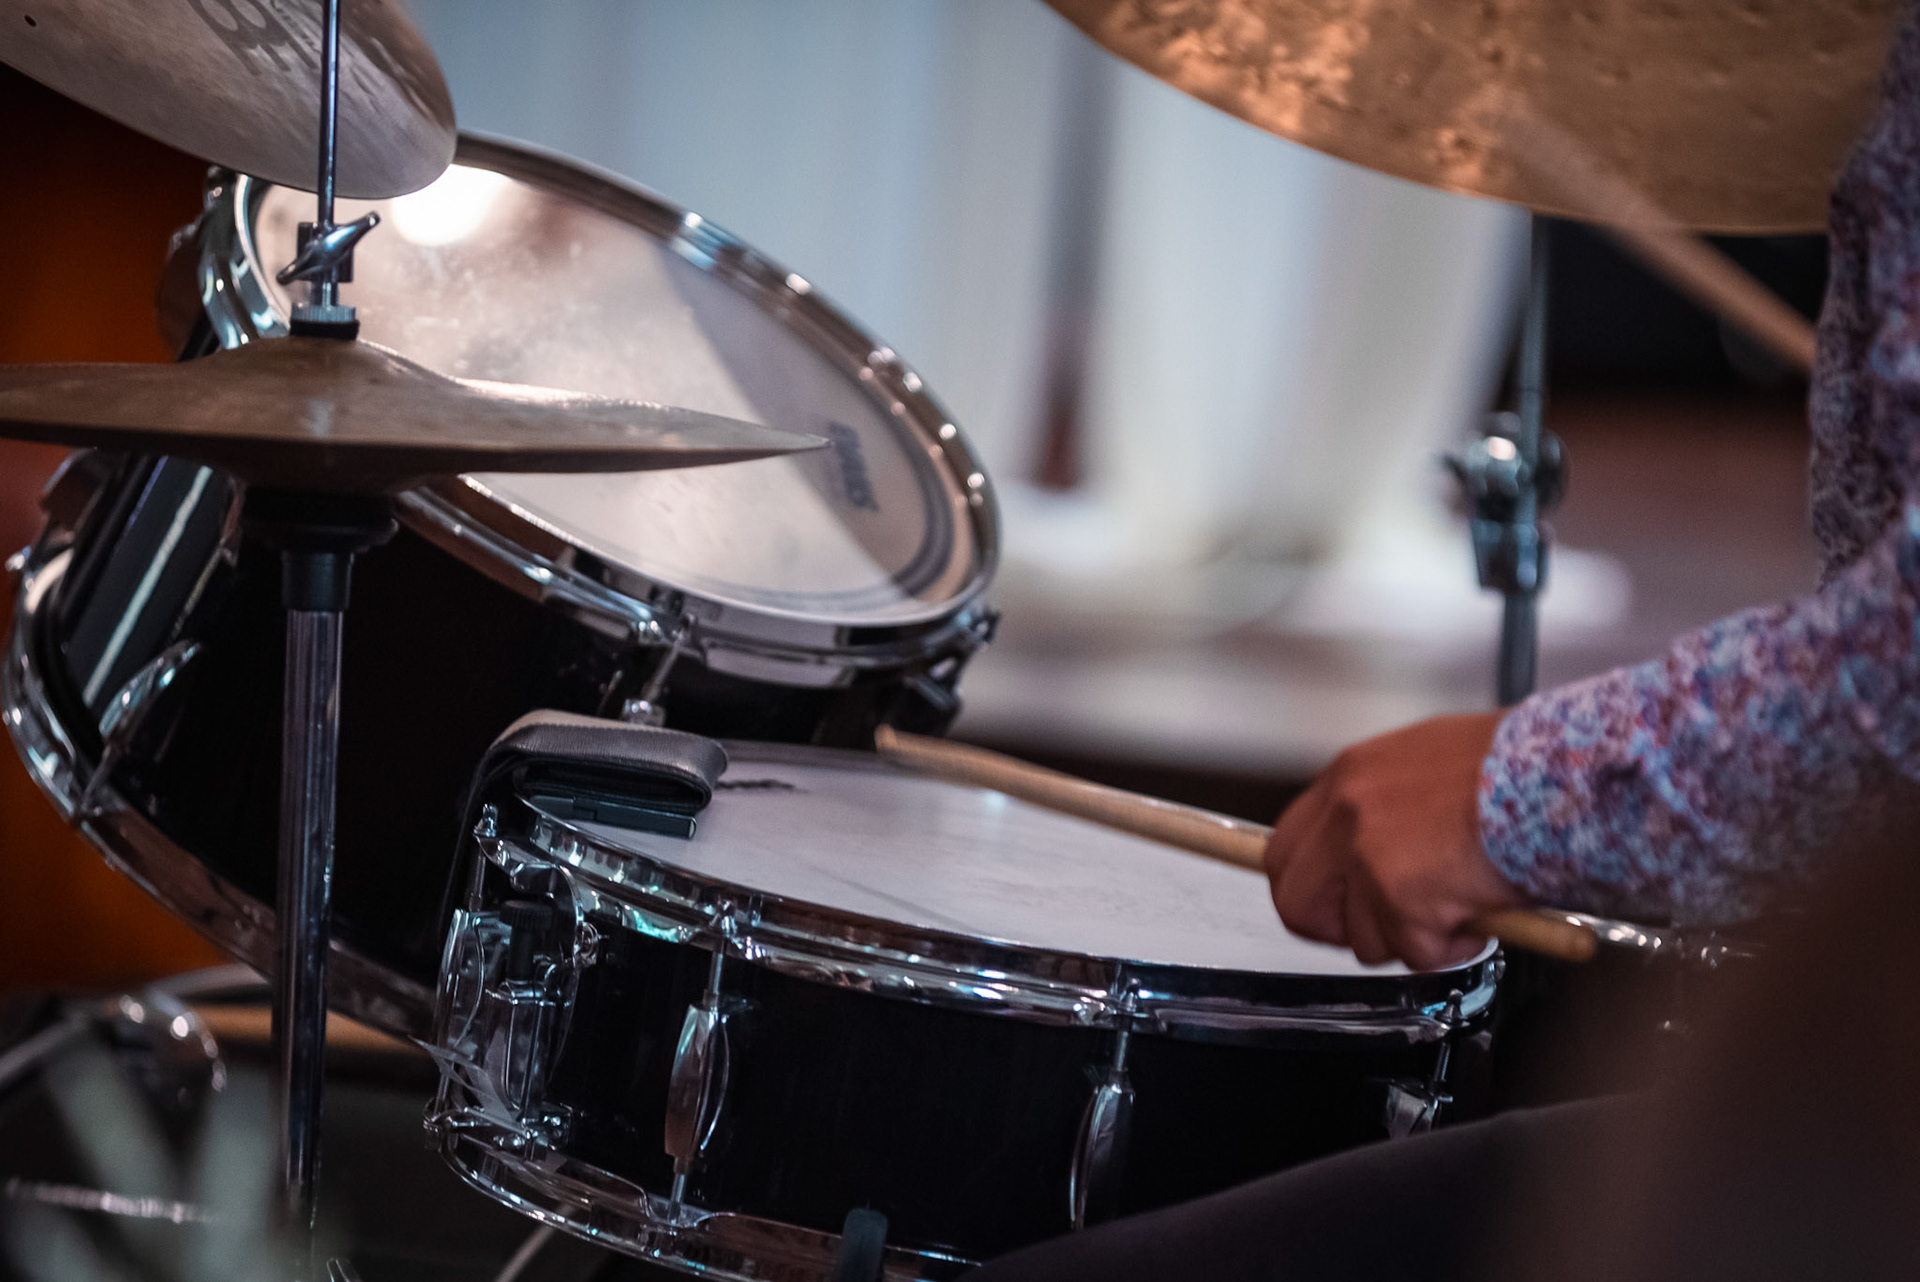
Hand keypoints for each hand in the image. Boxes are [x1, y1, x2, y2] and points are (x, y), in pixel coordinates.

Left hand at [1265, 711, 1523, 969]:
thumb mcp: (1423, 764)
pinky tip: (1477, 910)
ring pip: (1364, 940)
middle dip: (1342, 929)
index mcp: (1347, 778)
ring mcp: (1370, 860)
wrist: (1560, 776)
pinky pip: (1416, 954)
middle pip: (1298, 906)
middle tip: (1389, 925)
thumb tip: (1363, 852)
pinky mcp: (1404, 901)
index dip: (1311, 891)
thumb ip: (1381, 808)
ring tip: (1457, 901)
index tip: (1336, 904)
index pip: (1283, 852)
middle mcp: (1346, 817)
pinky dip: (1451, 947)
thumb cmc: (1513, 768)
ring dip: (1412, 936)